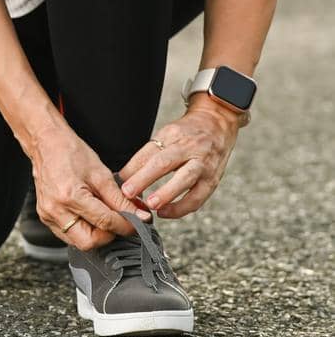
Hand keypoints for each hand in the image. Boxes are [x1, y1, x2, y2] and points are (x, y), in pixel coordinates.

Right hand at [30, 115, 151, 251]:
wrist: (46, 144)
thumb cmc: (71, 153)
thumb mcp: (101, 173)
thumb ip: (120, 199)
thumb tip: (139, 215)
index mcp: (70, 196)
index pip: (105, 222)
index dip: (126, 225)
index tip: (139, 222)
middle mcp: (55, 210)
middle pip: (90, 242)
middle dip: (109, 235)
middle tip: (120, 221)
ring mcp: (48, 216)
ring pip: (79, 243)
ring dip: (97, 235)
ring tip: (104, 217)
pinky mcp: (46, 219)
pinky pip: (69, 236)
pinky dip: (84, 231)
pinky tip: (89, 216)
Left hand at [117, 98, 244, 219]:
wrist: (217, 124)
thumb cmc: (186, 134)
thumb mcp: (166, 135)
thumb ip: (147, 155)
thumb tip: (123, 178)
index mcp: (171, 135)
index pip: (148, 151)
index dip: (132, 168)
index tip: (117, 182)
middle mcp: (187, 147)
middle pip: (164, 162)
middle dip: (144, 178)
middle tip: (128, 193)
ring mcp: (202, 163)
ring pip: (185, 178)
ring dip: (167, 193)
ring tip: (151, 205)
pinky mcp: (213, 179)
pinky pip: (198, 197)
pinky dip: (182, 207)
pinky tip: (166, 212)